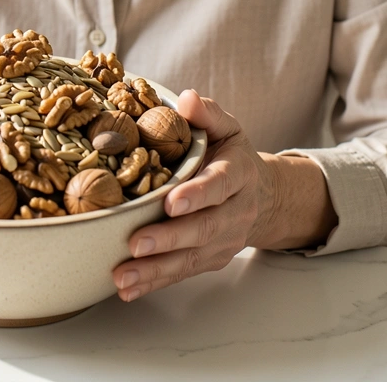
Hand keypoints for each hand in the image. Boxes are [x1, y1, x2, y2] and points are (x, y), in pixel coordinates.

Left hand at [113, 89, 277, 301]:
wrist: (262, 195)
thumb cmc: (231, 155)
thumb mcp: (226, 126)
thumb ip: (207, 112)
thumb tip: (186, 99)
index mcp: (237, 174)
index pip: (218, 185)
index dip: (197, 195)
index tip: (171, 203)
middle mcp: (234, 211)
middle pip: (203, 228)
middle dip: (169, 239)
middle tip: (137, 243)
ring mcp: (223, 240)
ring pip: (191, 257)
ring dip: (156, 269)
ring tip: (123, 275)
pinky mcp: (209, 259)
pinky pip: (182, 272)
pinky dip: (154, 281)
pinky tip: (127, 288)